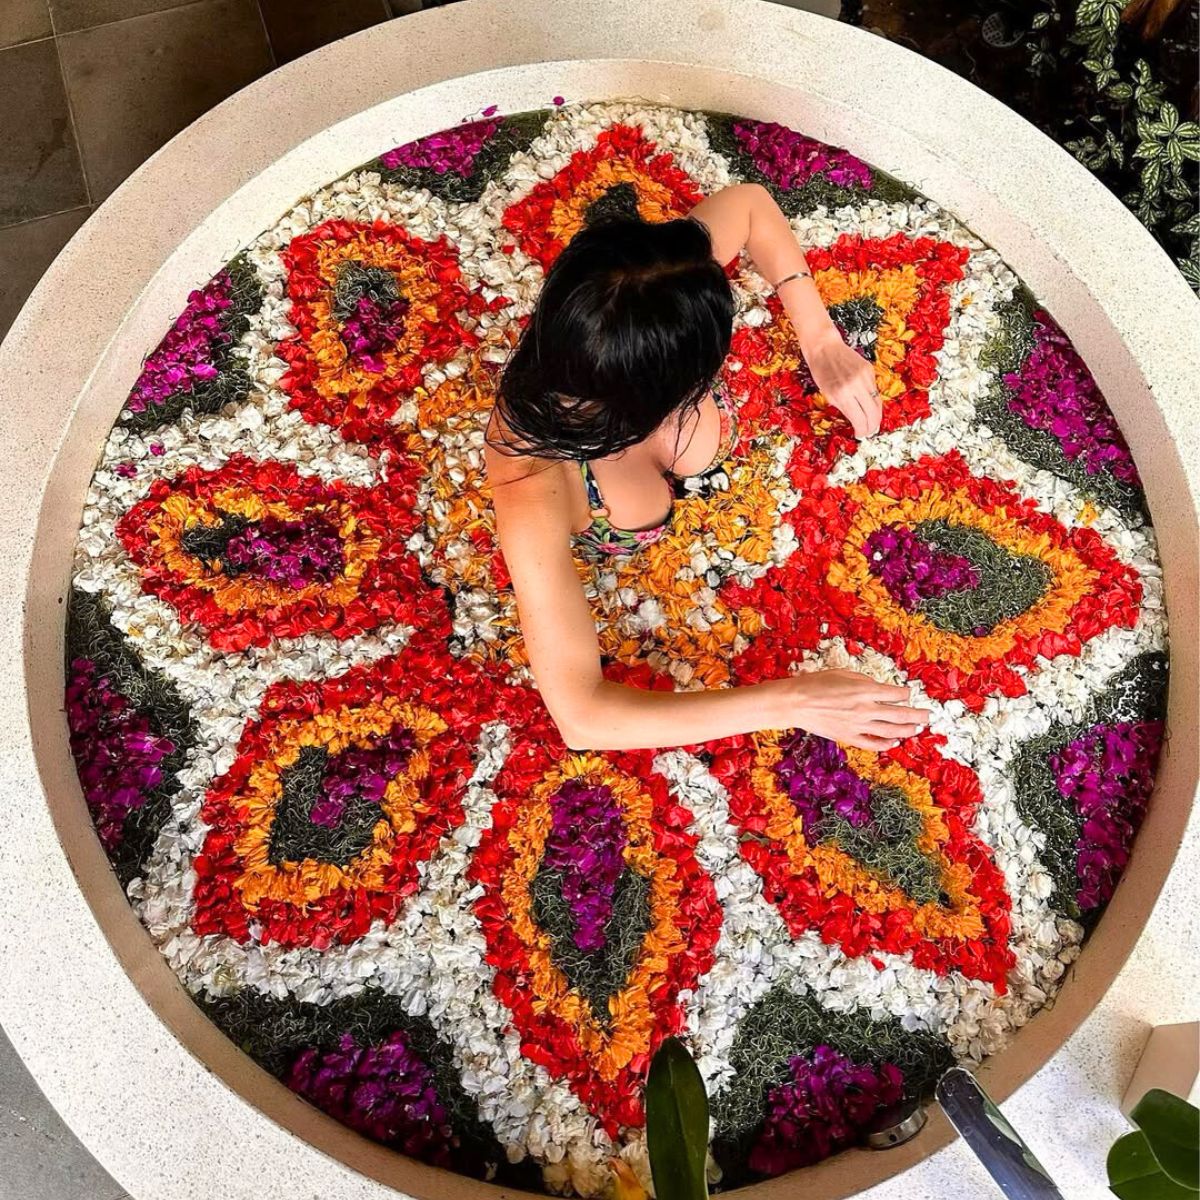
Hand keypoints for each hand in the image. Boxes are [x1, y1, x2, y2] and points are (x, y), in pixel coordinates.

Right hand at [771, 669, 930, 750]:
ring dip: (907, 730)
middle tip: (928, 715)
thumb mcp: (842, 673)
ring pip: (891, 731)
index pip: (897, 694)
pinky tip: (894, 742)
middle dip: (917, 714)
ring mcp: (858, 725)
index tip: (908, 693)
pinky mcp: (849, 737)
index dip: (906, 694)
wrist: (795, 702)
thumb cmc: (815, 683)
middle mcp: (866, 709)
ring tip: (917, 729)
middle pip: (900, 714)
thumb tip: (878, 687)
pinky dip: (886, 744)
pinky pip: (872, 743)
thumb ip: (864, 680)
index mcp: (865, 690)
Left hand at [802, 327, 881, 437]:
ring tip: (871, 421)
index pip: (860, 420)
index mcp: (842, 394)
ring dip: (875, 414)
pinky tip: (868, 404)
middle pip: (873, 413)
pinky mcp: (870, 369)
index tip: (860, 435)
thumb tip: (857, 421)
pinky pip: (875, 389)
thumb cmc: (821, 371)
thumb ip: (844, 407)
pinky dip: (873, 399)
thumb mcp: (828, 394)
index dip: (862, 431)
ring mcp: (865, 377)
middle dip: (872, 425)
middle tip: (869, 431)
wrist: (824, 347)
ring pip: (877, 402)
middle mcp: (856, 386)